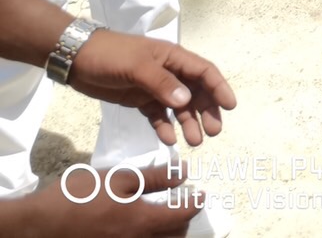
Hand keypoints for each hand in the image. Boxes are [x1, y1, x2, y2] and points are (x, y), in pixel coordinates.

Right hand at [22, 164, 199, 235]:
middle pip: (175, 237)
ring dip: (168, 234)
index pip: (182, 216)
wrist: (38, 225)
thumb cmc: (79, 197)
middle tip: (181, 206)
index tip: (200, 195)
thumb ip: (155, 177)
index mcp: (143, 223)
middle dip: (183, 222)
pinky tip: (141, 228)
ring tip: (164, 218)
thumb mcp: (118, 178)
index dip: (196, 204)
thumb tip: (183, 173)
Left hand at [69, 30, 235, 147]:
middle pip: (196, 92)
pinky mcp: (140, 100)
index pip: (204, 72)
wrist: (77, 60)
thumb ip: (162, 84)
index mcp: (173, 58)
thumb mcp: (137, 67)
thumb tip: (186, 103)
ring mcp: (155, 88)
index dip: (219, 88)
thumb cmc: (111, 56)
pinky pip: (159, 116)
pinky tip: (168, 139)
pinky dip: (165, 127)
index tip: (230, 106)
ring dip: (189, 123)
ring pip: (179, 107)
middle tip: (213, 132)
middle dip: (207, 111)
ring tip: (194, 142)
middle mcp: (169, 73)